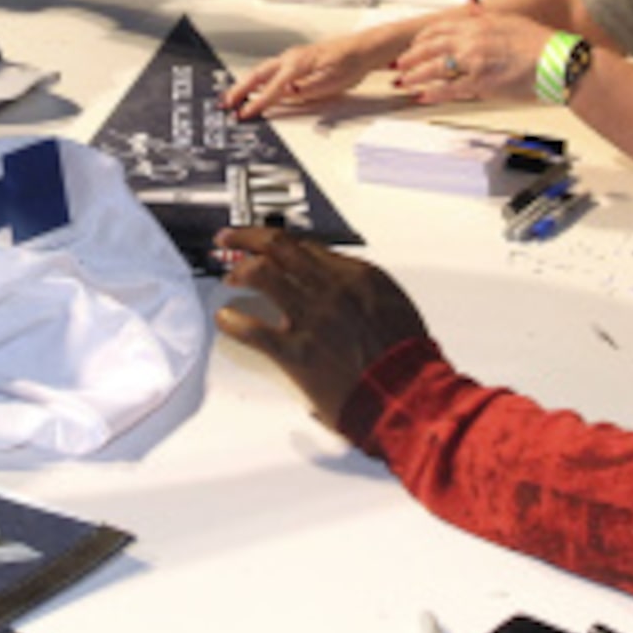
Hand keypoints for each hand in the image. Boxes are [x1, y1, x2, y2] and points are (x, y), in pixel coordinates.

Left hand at [212, 226, 430, 430]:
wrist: (407, 394)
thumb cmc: (406, 357)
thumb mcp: (392, 304)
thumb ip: (361, 287)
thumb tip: (337, 282)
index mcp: (357, 275)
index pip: (305, 246)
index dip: (279, 241)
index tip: (265, 240)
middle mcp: (331, 288)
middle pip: (278, 248)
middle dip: (247, 238)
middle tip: (229, 239)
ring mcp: (312, 319)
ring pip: (263, 276)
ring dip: (240, 271)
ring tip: (230, 277)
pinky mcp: (297, 353)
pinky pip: (254, 330)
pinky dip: (233, 322)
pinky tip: (225, 320)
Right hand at [226, 27, 408, 115]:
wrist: (362, 49)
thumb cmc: (350, 63)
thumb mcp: (331, 81)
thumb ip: (307, 88)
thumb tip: (288, 93)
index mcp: (298, 64)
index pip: (273, 88)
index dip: (257, 103)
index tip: (244, 114)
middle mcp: (291, 58)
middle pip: (258, 75)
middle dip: (240, 90)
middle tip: (226, 104)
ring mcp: (291, 58)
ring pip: (261, 71)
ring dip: (245, 84)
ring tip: (232, 97)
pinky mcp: (295, 60)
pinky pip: (270, 70)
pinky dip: (257, 79)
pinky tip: (253, 86)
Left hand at [391, 11, 545, 103]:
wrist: (557, 61)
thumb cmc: (539, 43)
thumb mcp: (508, 20)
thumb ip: (484, 14)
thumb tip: (468, 5)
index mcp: (477, 24)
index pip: (439, 28)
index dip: (422, 38)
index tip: (415, 44)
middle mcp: (472, 40)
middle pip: (430, 47)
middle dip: (411, 56)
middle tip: (400, 64)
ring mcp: (474, 62)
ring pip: (434, 68)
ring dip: (415, 75)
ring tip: (404, 81)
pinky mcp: (481, 83)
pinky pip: (449, 89)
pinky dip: (432, 93)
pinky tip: (421, 96)